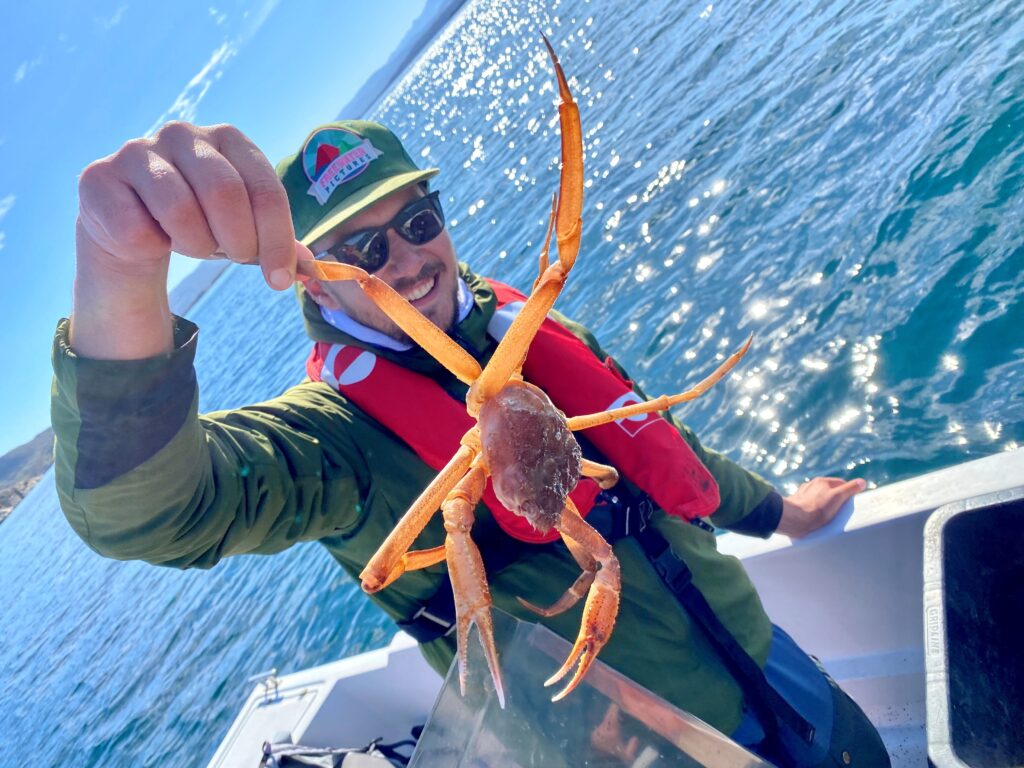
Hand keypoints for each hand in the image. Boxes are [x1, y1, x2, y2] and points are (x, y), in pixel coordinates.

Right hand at [72, 122, 311, 359]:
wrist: (129, 229)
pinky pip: (138, 232)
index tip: (279, 280)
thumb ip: (279, 244)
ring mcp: (137, 151)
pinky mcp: (98, 178)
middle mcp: (183, 134)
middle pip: (225, 195)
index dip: (277, 240)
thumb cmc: (201, 224)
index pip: (265, 190)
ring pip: (181, 215)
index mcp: (229, 138)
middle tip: (235, 258)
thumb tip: (312, 267)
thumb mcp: (245, 230)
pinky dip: (152, 249)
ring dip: (196, 246)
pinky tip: (150, 238)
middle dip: (238, 243)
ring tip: (193, 244)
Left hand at [776, 476, 866, 537]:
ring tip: (828, 517)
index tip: (851, 502)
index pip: (841, 483)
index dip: (848, 492)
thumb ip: (850, 489)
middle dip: (836, 499)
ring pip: (818, 498)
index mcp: (822, 482)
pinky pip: (809, 506)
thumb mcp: (838, 497)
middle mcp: (811, 485)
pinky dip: (813, 510)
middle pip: (829, 491)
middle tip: (841, 511)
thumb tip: (862, 482)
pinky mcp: (797, 505)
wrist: (793, 520)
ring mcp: (803, 494)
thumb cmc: (816, 509)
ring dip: (824, 505)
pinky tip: (815, 518)